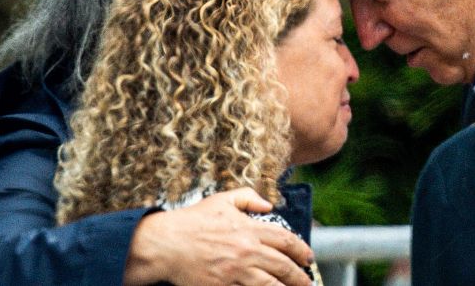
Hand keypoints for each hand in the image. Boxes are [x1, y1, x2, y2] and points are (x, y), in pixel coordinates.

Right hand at [124, 187, 313, 285]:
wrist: (166, 243)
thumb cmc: (192, 221)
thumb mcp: (222, 199)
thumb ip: (248, 197)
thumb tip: (268, 205)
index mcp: (249, 228)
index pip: (285, 240)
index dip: (301, 250)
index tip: (308, 257)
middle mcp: (247, 250)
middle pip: (283, 266)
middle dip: (300, 276)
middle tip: (307, 282)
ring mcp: (236, 270)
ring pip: (271, 284)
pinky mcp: (224, 285)